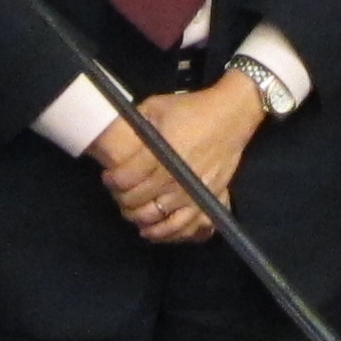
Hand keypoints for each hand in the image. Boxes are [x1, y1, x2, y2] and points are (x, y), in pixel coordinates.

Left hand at [91, 71, 263, 244]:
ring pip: (157, 218)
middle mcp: (175, 178)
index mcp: (161, 154)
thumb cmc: (192, 110)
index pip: (126, 179)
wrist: (231, 116)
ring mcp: (192, 192)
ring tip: (132, 212)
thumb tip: (113, 136)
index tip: (109, 177)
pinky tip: (152, 231)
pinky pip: (184, 226)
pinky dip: (166, 233)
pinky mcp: (207, 199)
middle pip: (137, 201)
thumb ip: (135, 123)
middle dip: (122, 199)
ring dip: (139, 218)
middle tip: (119, 193)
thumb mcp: (157, 106)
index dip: (112, 181)